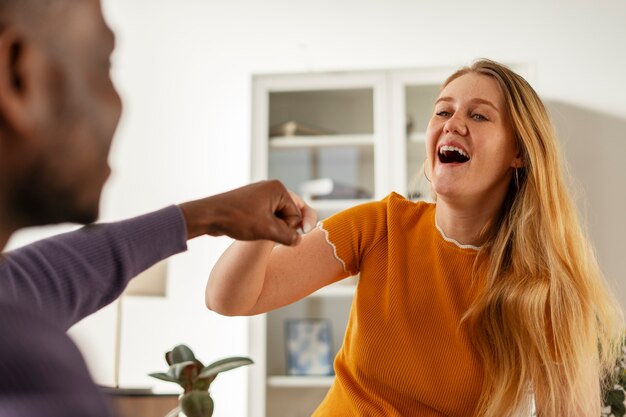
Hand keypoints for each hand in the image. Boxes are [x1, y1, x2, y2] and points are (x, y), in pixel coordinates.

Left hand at [179, 180, 316, 245]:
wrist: (209, 215)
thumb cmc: (237, 219)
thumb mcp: (268, 230)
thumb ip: (289, 236)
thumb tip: (298, 240)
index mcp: (278, 189)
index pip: (296, 214)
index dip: (287, 228)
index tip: (271, 231)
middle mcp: (271, 189)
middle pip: (288, 214)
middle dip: (280, 227)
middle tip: (265, 231)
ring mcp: (261, 195)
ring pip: (277, 218)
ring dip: (271, 228)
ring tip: (256, 230)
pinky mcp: (252, 203)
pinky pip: (267, 217)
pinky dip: (263, 226)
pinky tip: (252, 229)